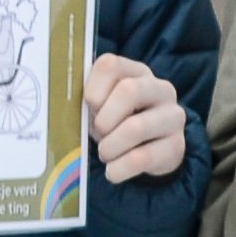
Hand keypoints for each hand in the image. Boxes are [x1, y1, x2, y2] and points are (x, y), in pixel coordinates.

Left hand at [83, 50, 188, 183]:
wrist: (153, 151)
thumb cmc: (118, 123)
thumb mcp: (102, 108)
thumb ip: (88, 101)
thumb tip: (58, 109)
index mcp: (136, 72)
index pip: (110, 65)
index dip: (92, 90)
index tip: (89, 109)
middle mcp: (160, 88)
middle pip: (129, 91)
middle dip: (104, 119)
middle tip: (98, 134)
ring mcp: (173, 116)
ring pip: (135, 128)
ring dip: (110, 147)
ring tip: (105, 154)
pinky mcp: (176, 145)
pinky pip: (142, 158)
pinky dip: (120, 168)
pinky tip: (113, 172)